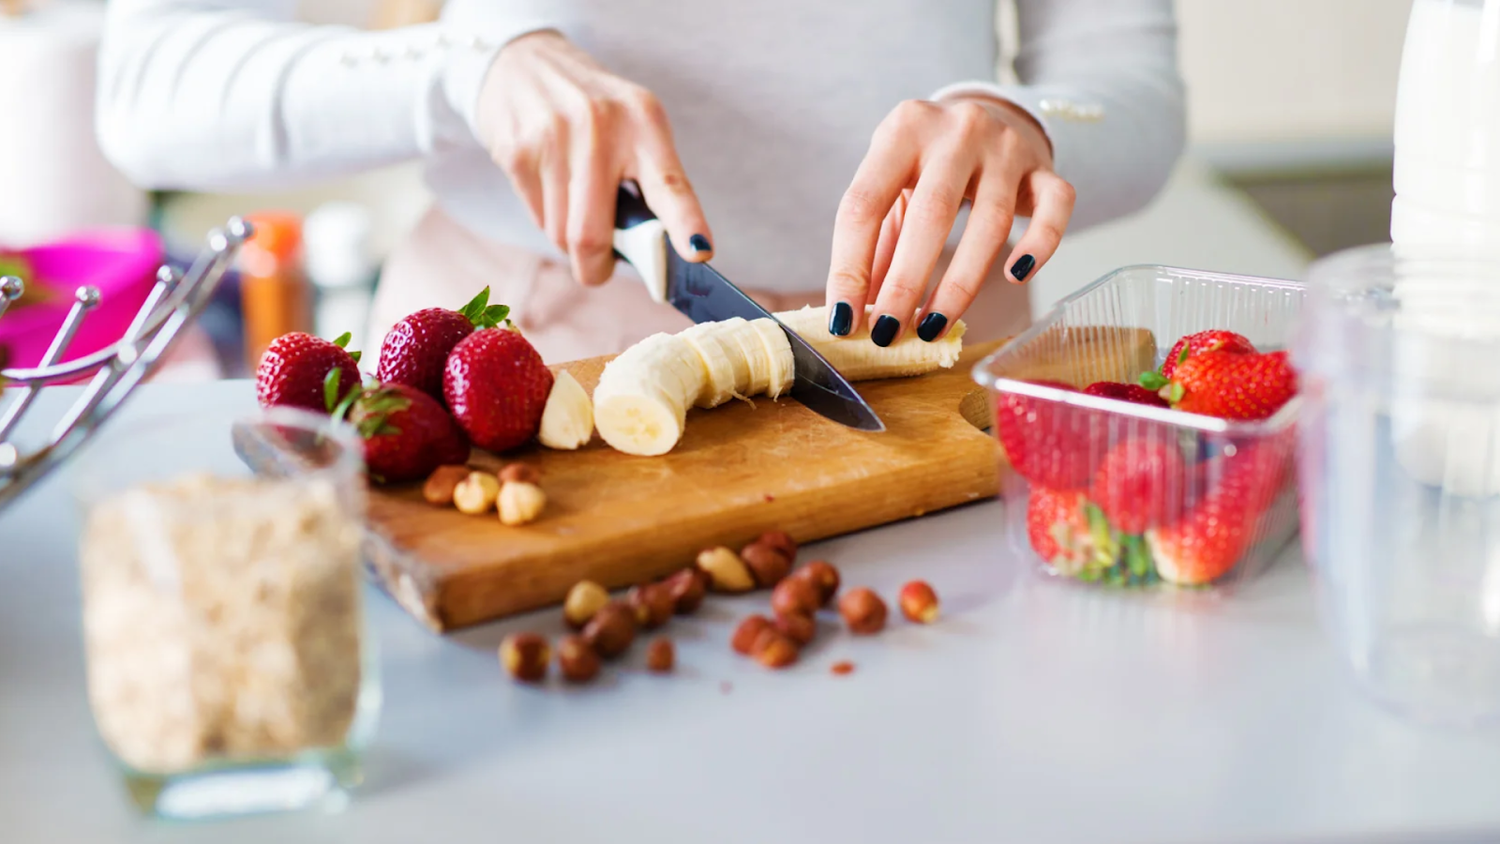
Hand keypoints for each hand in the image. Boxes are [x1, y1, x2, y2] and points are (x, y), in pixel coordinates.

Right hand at [476, 31, 712, 285]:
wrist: (523, 62)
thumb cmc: (593, 110)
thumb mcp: (634, 124)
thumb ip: (648, 181)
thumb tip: (651, 254)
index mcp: (644, 122)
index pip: (670, 183)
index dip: (686, 223)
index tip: (699, 252)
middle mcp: (600, 126)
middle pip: (592, 235)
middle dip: (595, 267)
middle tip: (598, 268)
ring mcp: (554, 138)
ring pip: (561, 234)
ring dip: (569, 238)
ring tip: (573, 203)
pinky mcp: (517, 151)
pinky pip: (536, 217)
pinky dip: (546, 217)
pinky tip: (549, 186)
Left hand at [825, 96, 1074, 344]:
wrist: (989, 113)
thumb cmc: (928, 161)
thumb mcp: (892, 186)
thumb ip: (875, 242)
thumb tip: (855, 312)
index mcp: (904, 129)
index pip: (865, 203)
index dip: (849, 265)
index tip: (843, 318)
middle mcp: (958, 130)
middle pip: (932, 214)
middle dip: (905, 283)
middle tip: (887, 333)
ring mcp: (1007, 146)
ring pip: (992, 222)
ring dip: (959, 284)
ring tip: (932, 327)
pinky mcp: (1044, 168)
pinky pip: (1055, 208)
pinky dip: (1040, 246)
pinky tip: (1016, 277)